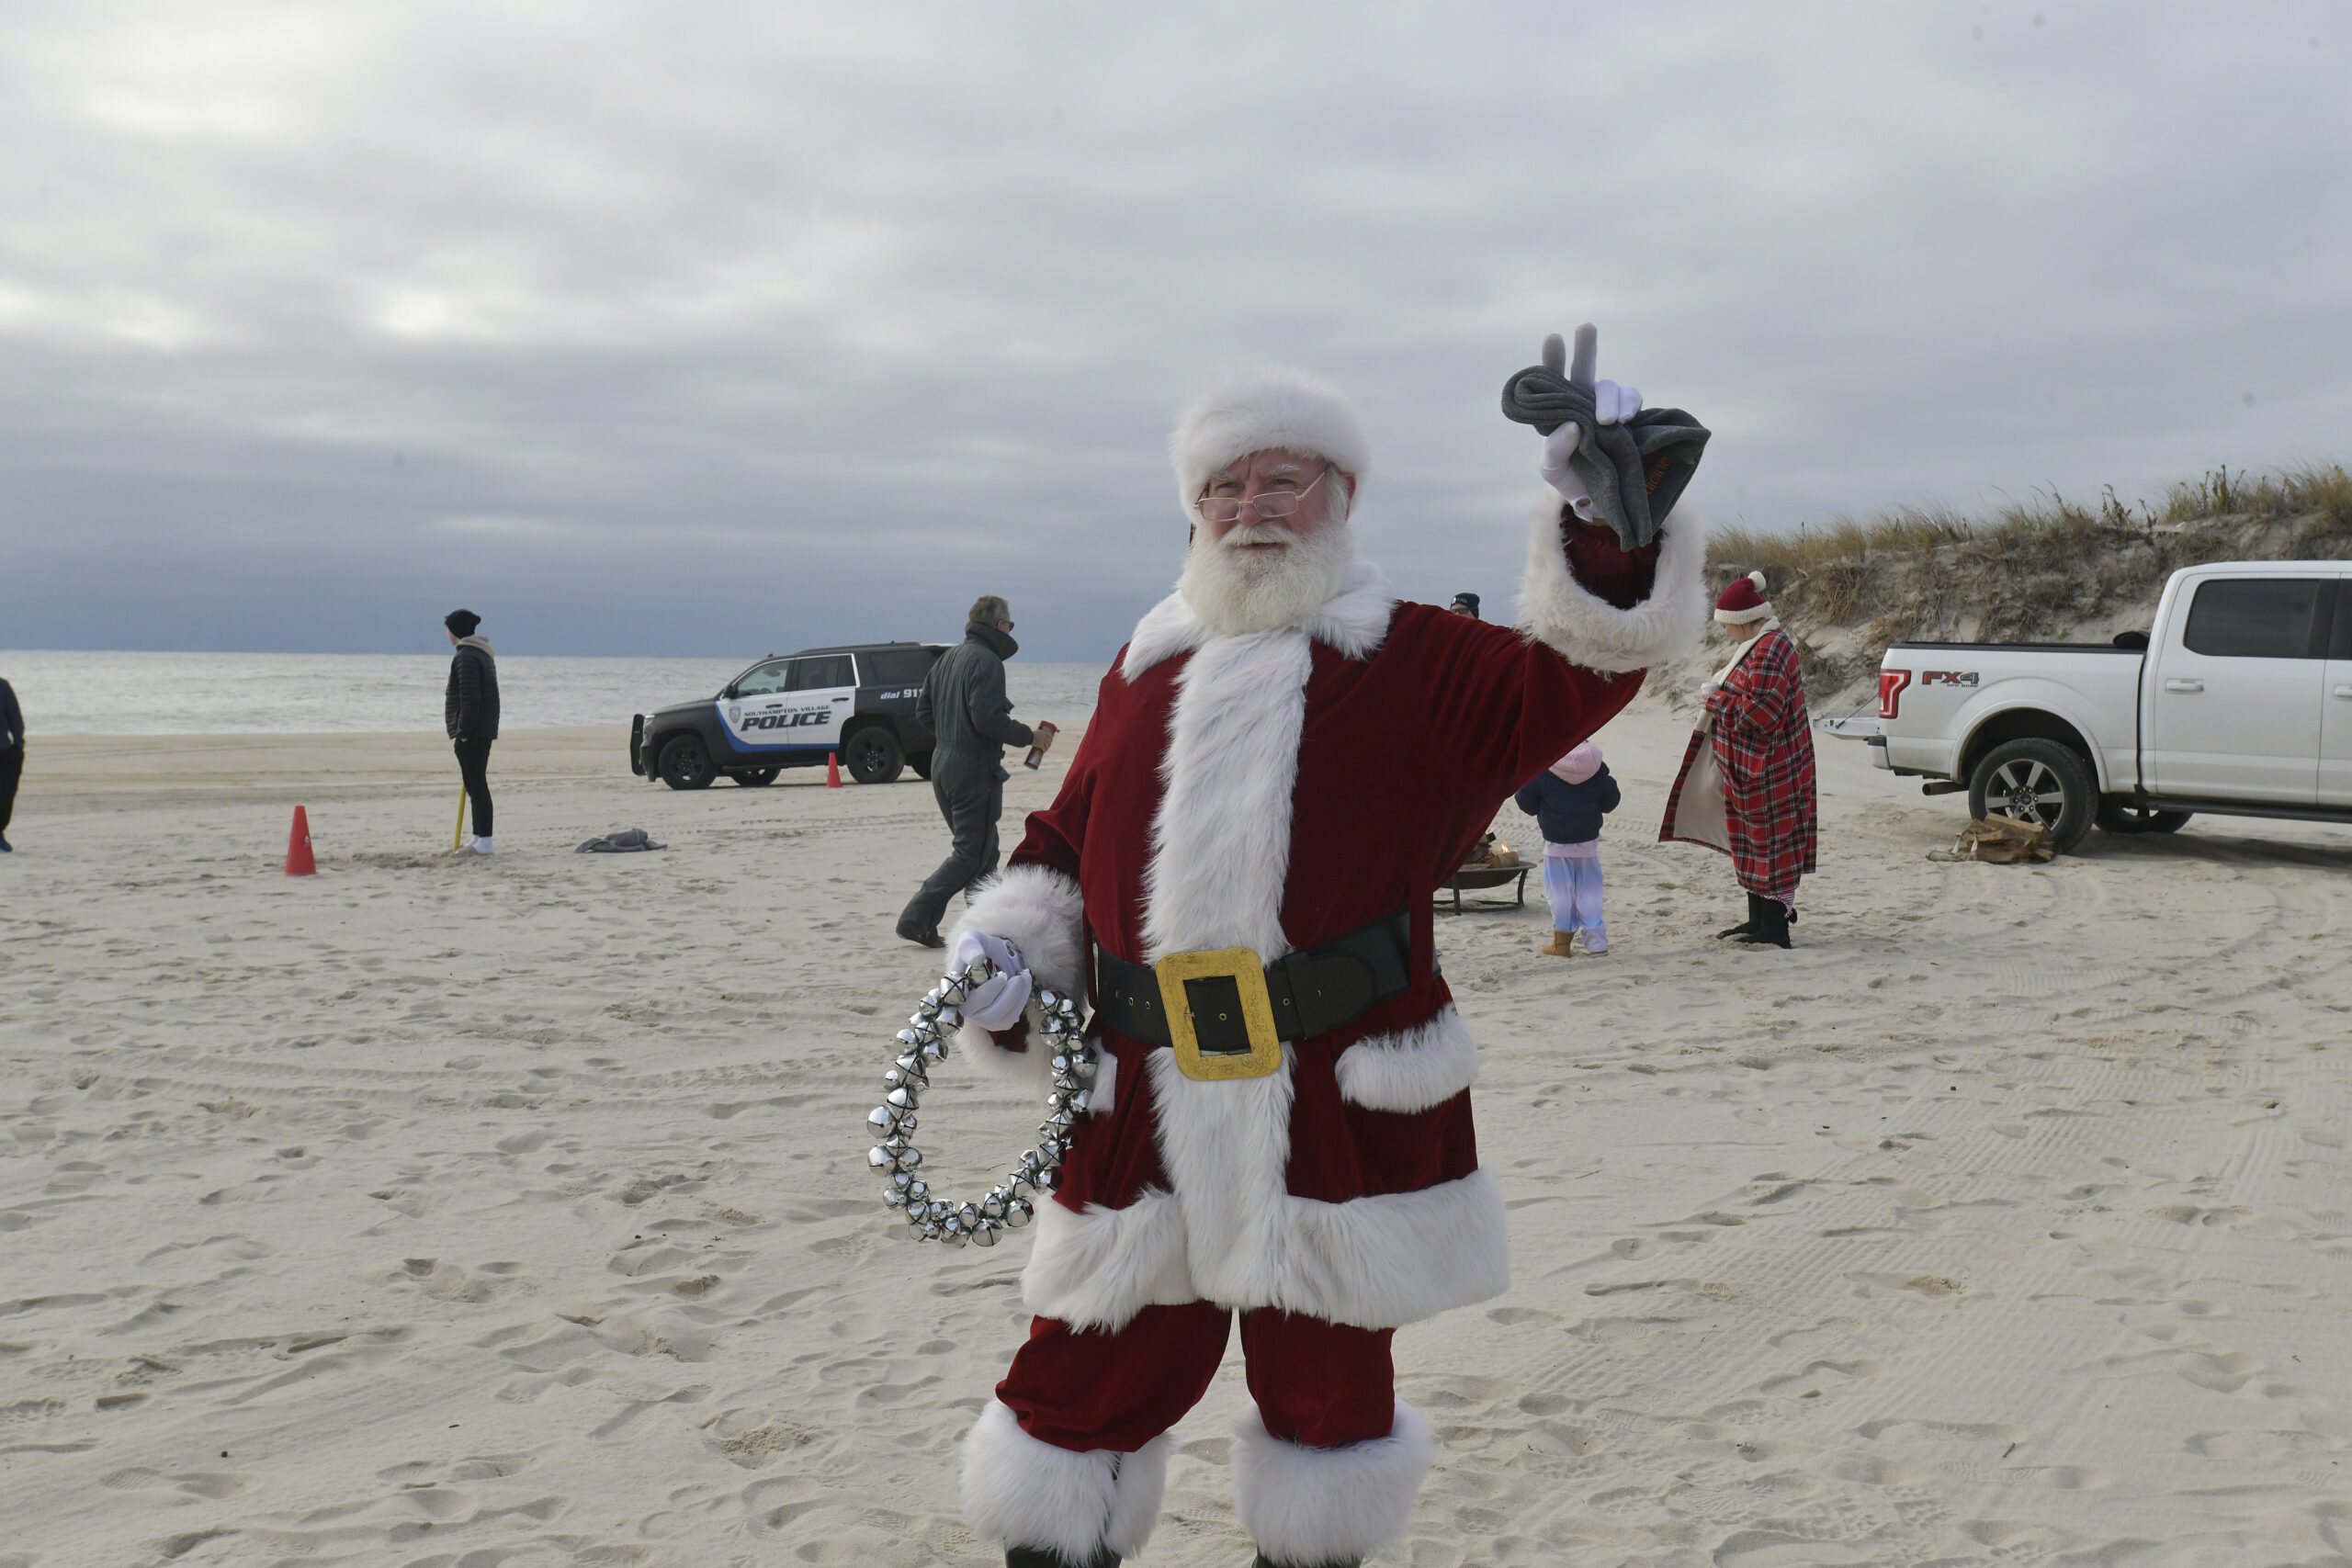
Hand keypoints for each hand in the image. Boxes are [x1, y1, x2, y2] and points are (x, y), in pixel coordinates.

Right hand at [950, 930, 1032, 1028]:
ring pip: (998, 1020)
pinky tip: (1024, 984)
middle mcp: (964, 1009)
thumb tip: (976, 960)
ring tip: (1023, 977)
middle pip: (984, 1015)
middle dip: (1005, 996)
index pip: (964, 1003)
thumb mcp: (972, 939)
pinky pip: (1010, 1018)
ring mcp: (980, 1018)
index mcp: (953, 991)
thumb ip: (970, 946)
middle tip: (1018, 977)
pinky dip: (1021, 1001)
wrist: (996, 955)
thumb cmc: (980, 948)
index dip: (984, 994)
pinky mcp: (996, 1021)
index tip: (1001, 977)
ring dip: (1016, 998)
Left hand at [1535, 326, 1640, 510]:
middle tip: (1586, 328)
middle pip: (1584, 370)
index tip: (1553, 337)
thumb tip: (1571, 425)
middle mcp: (1583, 404)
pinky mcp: (1631, 417)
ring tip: (1608, 421)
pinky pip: (1633, 399)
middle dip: (1585, 347)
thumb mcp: (1553, 470)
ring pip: (1610, 387)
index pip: (1553, 381)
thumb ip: (1554, 451)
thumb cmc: (1572, 479)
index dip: (1553, 359)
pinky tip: (1625, 420)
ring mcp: (1609, 409)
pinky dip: (1630, 405)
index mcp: (1559, 411)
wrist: (1605, 501)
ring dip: (1609, 399)